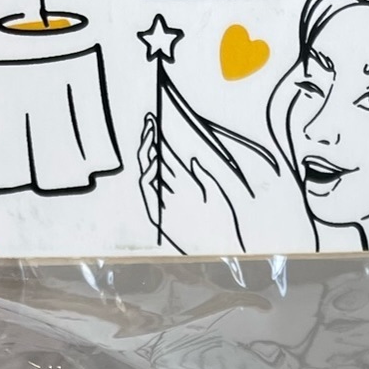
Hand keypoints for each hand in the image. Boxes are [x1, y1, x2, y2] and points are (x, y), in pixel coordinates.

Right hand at [137, 114, 245, 254]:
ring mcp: (162, 201)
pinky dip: (148, 175)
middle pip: (153, 161)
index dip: (159, 140)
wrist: (220, 246)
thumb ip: (203, 177)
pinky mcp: (157, 214)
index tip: (157, 122)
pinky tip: (153, 162)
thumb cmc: (221, 223)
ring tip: (149, 137)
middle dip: (149, 142)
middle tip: (149, 122)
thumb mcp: (216, 194)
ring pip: (148, 173)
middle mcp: (170, 191)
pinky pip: (148, 190)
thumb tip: (191, 160)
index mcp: (183, 184)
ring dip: (146, 155)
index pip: (166, 156)